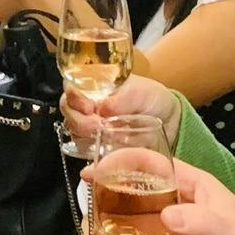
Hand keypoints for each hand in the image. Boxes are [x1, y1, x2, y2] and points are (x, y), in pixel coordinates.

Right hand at [61, 75, 178, 142]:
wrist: (166, 120)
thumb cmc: (151, 99)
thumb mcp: (141, 92)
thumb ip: (124, 98)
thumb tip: (104, 107)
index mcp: (93, 85)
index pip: (72, 87)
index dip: (74, 97)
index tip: (88, 107)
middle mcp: (87, 104)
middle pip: (68, 110)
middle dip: (79, 120)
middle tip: (97, 126)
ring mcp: (89, 124)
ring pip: (73, 130)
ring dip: (84, 135)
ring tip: (104, 136)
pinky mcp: (95, 143)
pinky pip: (83, 148)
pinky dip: (90, 149)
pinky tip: (103, 149)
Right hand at [79, 155, 234, 234]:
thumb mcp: (230, 230)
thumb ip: (198, 221)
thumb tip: (164, 217)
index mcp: (192, 185)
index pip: (152, 164)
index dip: (123, 162)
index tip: (96, 168)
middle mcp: (175, 203)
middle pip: (134, 190)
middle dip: (109, 193)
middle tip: (87, 201)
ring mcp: (169, 231)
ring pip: (132, 221)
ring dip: (111, 223)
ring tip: (94, 230)